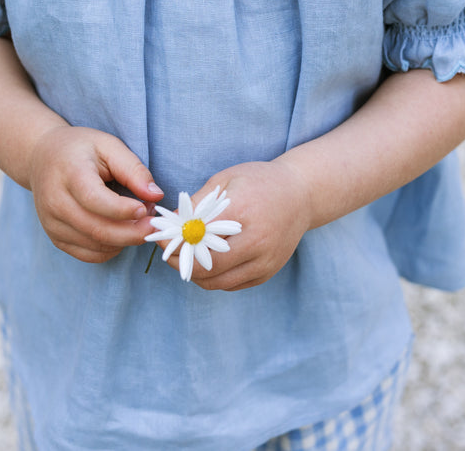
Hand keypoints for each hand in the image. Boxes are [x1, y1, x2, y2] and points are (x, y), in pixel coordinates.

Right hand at [29, 126, 163, 262]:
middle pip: (97, 229)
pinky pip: (88, 255)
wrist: (41, 157)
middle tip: (152, 224)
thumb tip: (156, 195)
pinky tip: (121, 234)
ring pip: (95, 246)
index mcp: (69, 174)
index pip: (95, 200)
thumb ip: (133, 169)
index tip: (146, 208)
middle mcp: (55, 202)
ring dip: (124, 241)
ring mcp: (52, 223)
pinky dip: (111, 250)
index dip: (123, 210)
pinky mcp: (55, 237)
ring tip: (138, 224)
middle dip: (132, 232)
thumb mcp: (109, 146)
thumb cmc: (80, 149)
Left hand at [162, 159, 312, 290]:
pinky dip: (214, 278)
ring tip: (185, 259)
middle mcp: (257, 241)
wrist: (302, 194)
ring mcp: (265, 260)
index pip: (197, 238)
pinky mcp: (268, 272)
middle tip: (169, 254)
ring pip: (217, 282)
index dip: (174, 241)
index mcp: (243, 212)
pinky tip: (206, 262)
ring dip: (195, 274)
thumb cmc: (259, 181)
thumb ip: (197, 203)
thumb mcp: (226, 179)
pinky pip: (231, 285)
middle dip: (180, 263)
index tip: (161, 239)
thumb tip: (169, 223)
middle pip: (206, 267)